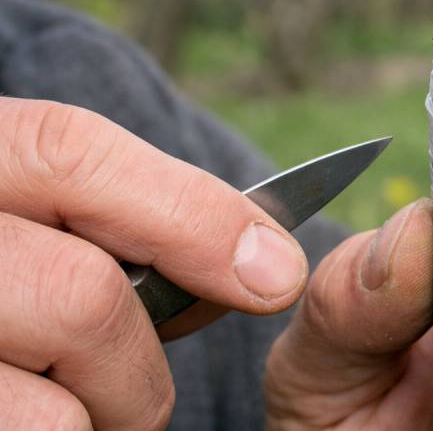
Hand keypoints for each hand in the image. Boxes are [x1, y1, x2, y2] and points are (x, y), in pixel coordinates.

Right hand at [0, 99, 309, 429]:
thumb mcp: (35, 214)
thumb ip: (133, 221)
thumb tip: (258, 265)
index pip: (70, 156)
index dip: (193, 217)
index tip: (277, 276)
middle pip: (80, 298)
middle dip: (140, 370)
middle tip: (140, 398)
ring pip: (52, 412)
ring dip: (98, 427)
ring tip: (75, 420)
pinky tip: (29, 422)